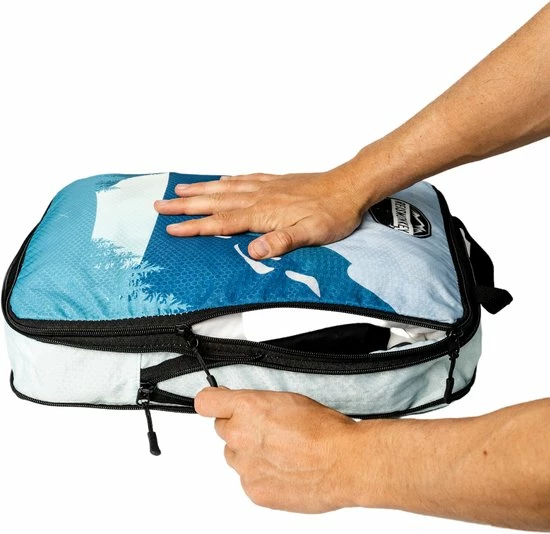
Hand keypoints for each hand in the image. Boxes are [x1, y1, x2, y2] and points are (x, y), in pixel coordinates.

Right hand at [154, 169, 369, 258]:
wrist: (349, 187)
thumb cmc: (332, 213)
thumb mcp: (310, 234)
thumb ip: (281, 242)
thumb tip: (253, 252)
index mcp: (262, 212)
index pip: (221, 222)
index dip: (195, 226)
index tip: (171, 228)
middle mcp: (258, 196)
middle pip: (214, 201)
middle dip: (184, 204)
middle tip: (159, 204)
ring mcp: (265, 186)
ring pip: (224, 187)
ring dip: (199, 189)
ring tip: (178, 188)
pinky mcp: (274, 181)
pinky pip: (243, 178)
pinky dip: (226, 179)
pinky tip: (220, 179)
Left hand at [194, 387, 359, 512]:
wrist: (345, 462)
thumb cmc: (324, 429)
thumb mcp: (288, 399)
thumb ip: (256, 405)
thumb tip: (244, 409)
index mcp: (247, 407)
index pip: (206, 402)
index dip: (213, 403)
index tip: (217, 405)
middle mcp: (239, 435)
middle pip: (222, 430)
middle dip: (239, 429)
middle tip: (266, 431)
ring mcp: (245, 466)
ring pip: (234, 457)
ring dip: (249, 454)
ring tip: (281, 453)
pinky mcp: (254, 491)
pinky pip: (248, 480)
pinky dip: (261, 476)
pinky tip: (284, 471)